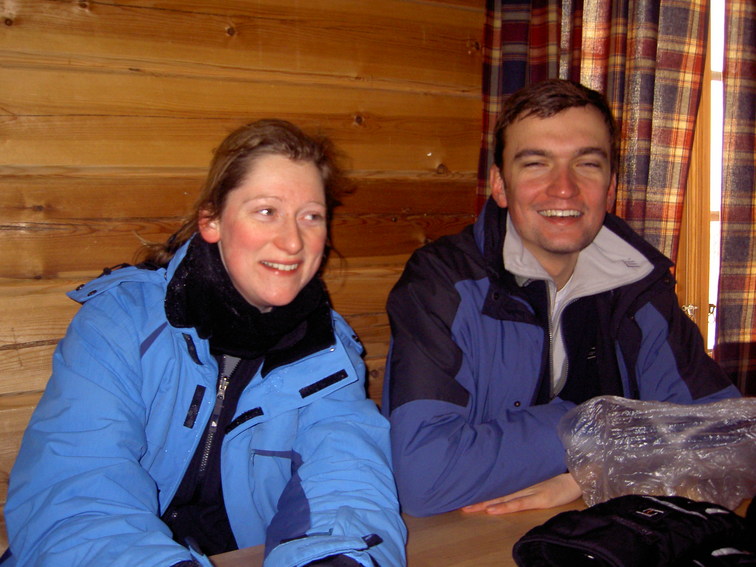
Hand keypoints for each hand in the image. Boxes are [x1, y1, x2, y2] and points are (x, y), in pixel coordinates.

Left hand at [461, 473, 581, 514]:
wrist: (582, 470)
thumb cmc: (562, 470)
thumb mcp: (540, 470)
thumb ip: (525, 471)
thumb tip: (507, 469)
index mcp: (522, 476)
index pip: (498, 482)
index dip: (481, 487)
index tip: (464, 488)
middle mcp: (523, 482)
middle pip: (496, 490)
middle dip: (478, 497)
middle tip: (459, 501)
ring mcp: (532, 490)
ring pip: (503, 497)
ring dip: (485, 503)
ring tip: (469, 508)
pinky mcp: (542, 498)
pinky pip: (519, 503)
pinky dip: (505, 506)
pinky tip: (492, 510)